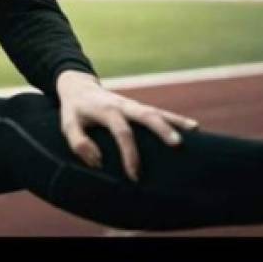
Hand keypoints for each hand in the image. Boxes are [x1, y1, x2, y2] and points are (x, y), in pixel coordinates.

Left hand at [55, 70, 198, 181]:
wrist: (79, 87)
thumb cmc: (74, 111)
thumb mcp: (68, 125)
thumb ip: (79, 143)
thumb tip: (98, 161)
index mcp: (106, 110)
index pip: (122, 131)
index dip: (129, 153)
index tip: (134, 175)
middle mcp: (123, 104)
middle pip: (146, 114)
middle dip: (162, 129)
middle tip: (177, 144)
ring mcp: (133, 104)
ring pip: (157, 110)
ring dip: (175, 120)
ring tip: (195, 130)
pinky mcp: (138, 107)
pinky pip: (159, 112)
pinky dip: (175, 119)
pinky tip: (192, 128)